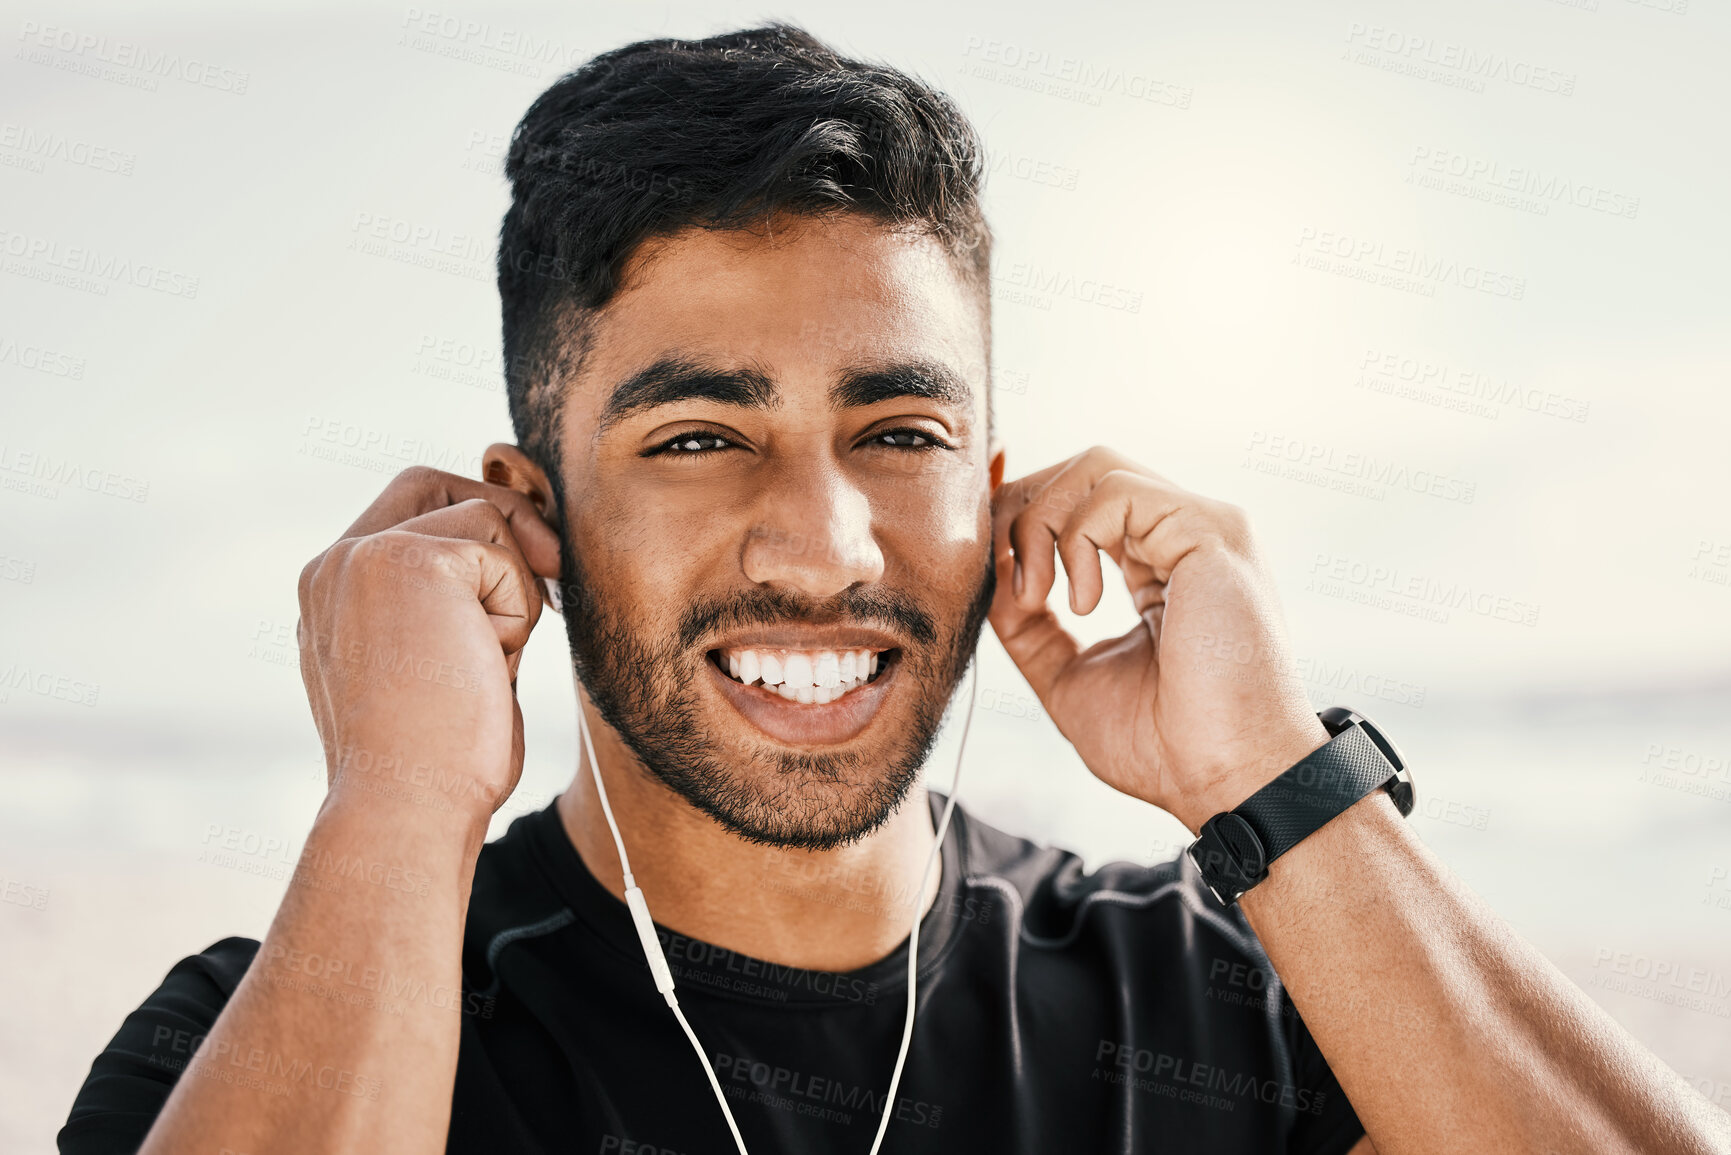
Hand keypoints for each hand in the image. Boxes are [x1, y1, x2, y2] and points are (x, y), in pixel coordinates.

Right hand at [296, 461, 561, 826]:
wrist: (409, 808)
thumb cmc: (435, 765)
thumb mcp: (435, 666)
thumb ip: (454, 607)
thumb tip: (525, 558)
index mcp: (330, 594)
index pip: (402, 509)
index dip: (473, 523)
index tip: (528, 568)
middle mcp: (333, 567)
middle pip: (432, 481)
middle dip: (503, 515)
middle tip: (550, 571)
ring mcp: (364, 556)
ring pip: (483, 518)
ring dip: (513, 592)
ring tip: (487, 661)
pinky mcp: (407, 560)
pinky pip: (504, 556)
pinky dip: (518, 611)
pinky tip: (488, 663)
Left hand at [989, 447, 1327, 832]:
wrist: (1223, 780)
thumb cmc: (1163, 745)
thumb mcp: (1068, 675)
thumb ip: (1027, 623)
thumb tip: (988, 570)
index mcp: (1157, 565)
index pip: (1081, 500)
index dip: (1020, 505)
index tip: (981, 534)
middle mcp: (1181, 536)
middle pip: (1080, 471)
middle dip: (1021, 515)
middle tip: (1016, 591)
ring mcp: (1201, 527)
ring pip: (1094, 467)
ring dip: (1042, 526)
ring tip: (1041, 598)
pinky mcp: (1211, 530)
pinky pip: (1115, 490)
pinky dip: (1075, 539)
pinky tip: (1084, 603)